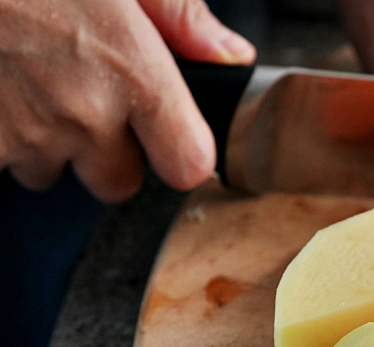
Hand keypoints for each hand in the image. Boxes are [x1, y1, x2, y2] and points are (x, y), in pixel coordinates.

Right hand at [0, 0, 254, 201]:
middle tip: (82, 98)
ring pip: (49, 173)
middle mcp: (83, 115)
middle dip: (107, 154)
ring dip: (45, 142)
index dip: (180, 154)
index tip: (170, 138)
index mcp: (134, 73)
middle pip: (118, 182)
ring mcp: (23, 134)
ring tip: (26, 79)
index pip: (188, 164)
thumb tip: (228, 52)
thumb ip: (179, 14)